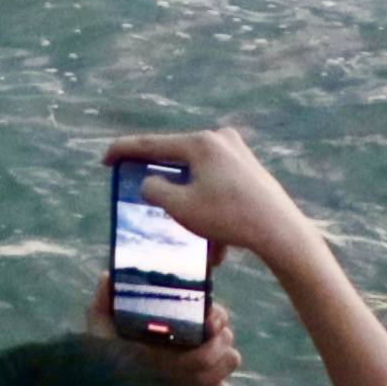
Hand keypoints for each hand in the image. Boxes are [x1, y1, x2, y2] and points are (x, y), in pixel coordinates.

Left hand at [77, 281, 239, 385]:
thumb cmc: (106, 356)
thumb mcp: (102, 327)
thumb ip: (105, 301)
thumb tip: (106, 276)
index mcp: (182, 323)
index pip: (217, 313)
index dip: (216, 317)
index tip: (206, 322)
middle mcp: (197, 343)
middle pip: (228, 337)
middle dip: (213, 348)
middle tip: (188, 358)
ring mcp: (203, 370)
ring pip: (231, 361)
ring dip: (211, 369)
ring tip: (184, 375)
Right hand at [103, 129, 322, 277]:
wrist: (281, 232)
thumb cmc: (228, 217)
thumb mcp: (181, 207)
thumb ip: (155, 190)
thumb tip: (150, 183)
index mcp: (200, 143)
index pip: (152, 144)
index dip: (124, 150)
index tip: (105, 158)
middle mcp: (220, 140)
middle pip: (178, 161)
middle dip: (166, 188)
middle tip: (147, 200)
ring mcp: (238, 154)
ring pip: (199, 180)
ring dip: (191, 208)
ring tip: (195, 239)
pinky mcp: (251, 171)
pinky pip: (219, 188)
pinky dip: (211, 211)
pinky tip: (219, 245)